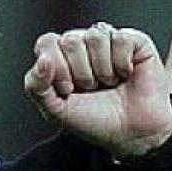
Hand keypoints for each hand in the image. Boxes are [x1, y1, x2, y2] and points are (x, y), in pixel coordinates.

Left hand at [24, 25, 171, 157]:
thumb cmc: (95, 120)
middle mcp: (83, 44)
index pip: (47, 43)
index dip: (56, 67)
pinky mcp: (134, 41)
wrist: (130, 134)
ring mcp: (108, 40)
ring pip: (95, 36)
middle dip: (80, 73)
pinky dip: (122, 63)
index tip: (67, 90)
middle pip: (70, 40)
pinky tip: (126, 74)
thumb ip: (37, 87)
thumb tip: (42, 60)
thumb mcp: (56, 111)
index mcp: (60, 56)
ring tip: (109, 83)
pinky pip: (120, 39)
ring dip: (102, 70)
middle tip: (92, 89)